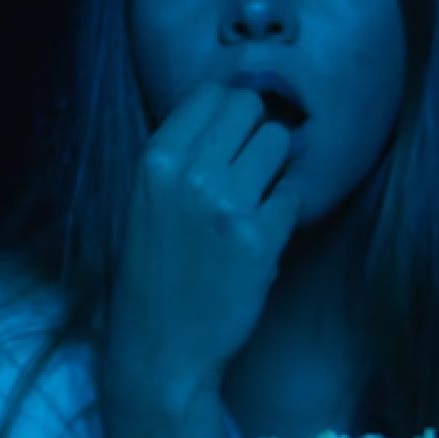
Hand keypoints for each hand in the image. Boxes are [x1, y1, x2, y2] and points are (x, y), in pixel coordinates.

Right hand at [106, 83, 301, 408]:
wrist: (159, 344)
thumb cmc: (151, 271)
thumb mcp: (143, 199)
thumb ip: (178, 155)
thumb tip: (229, 111)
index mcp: (153, 159)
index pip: (211, 94)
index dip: (228, 110)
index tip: (229, 133)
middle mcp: (189, 173)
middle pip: (250, 108)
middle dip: (255, 131)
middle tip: (246, 165)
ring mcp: (227, 204)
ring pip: (279, 142)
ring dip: (274, 165)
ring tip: (254, 197)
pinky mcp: (261, 238)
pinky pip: (294, 192)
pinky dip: (284, 207)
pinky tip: (261, 230)